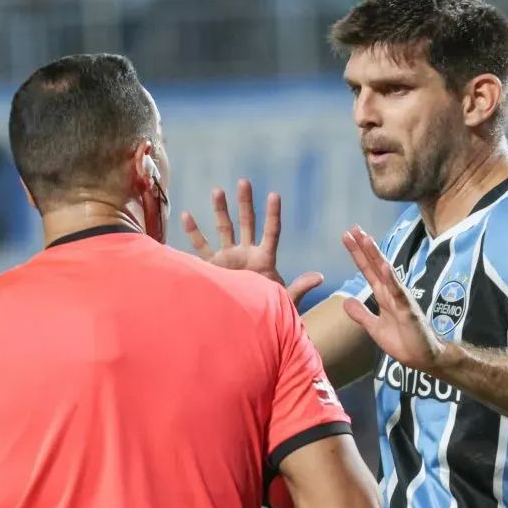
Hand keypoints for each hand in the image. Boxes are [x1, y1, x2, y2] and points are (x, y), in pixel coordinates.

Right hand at [181, 179, 322, 305]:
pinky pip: (201, 247)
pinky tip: (187, 215)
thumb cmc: (268, 313)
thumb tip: (320, 277)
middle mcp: (247, 254)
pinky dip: (194, 232)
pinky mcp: (213, 267)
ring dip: (221, 210)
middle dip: (245, 202)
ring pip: (225, 229)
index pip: (272, 232)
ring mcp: (228, 258)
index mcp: (265, 259)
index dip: (273, 214)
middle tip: (244, 182)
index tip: (274, 195)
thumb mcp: (286, 299)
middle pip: (247, 223)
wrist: (245, 326)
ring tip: (218, 190)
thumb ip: (300, 287)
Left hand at [341, 225, 458, 374]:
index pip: (368, 270)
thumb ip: (361, 314)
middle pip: (375, 266)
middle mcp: (392, 293)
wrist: (423, 358)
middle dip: (364, 247)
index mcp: (383, 295)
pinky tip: (384, 266)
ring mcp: (401, 299)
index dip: (358, 254)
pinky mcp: (409, 311)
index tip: (347, 236)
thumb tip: (345, 301)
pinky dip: (391, 279)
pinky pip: (399, 293)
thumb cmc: (403, 341)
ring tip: (366, 239)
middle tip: (354, 228)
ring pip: (386, 273)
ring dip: (376, 256)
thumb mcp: (374, 327)